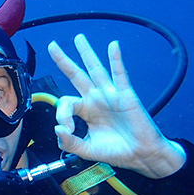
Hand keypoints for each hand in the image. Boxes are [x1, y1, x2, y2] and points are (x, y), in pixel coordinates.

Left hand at [48, 33, 185, 177]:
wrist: (141, 156)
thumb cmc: (117, 151)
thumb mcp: (86, 149)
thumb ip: (69, 142)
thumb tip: (58, 129)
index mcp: (86, 110)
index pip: (66, 103)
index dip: (61, 115)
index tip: (65, 129)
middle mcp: (96, 99)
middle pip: (77, 75)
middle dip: (64, 60)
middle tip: (51, 46)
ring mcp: (110, 95)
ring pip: (95, 70)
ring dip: (86, 53)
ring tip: (78, 38)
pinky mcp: (126, 95)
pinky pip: (120, 74)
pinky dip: (116, 59)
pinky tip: (112, 46)